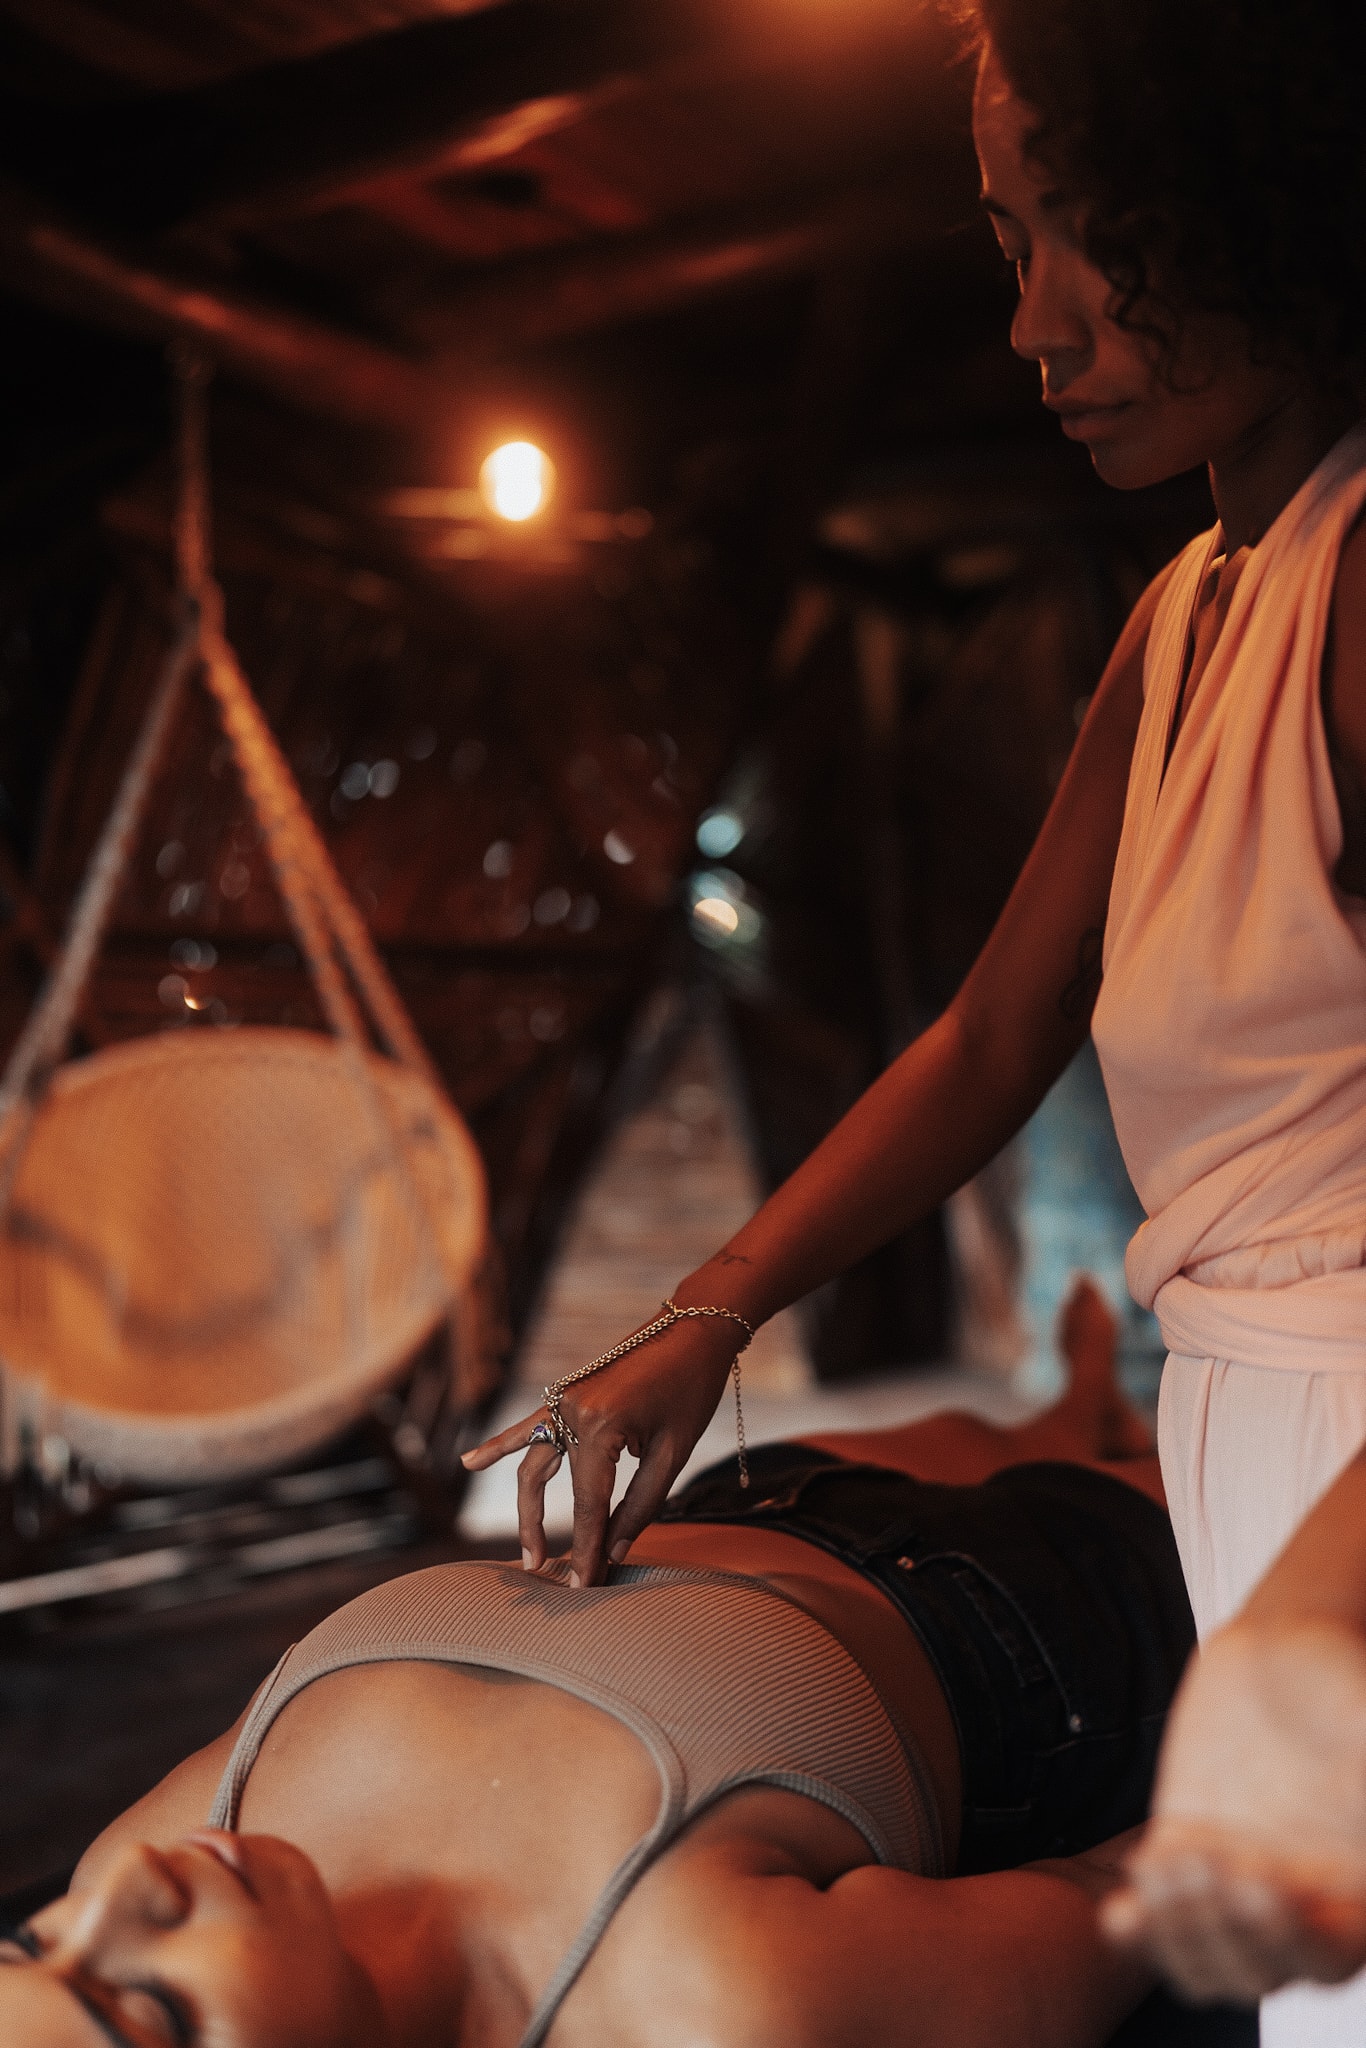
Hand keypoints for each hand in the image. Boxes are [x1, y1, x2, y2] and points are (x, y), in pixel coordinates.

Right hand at [460, 1308, 745, 1584]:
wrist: (695, 1327)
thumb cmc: (693, 1389)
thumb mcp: (675, 1452)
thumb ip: (641, 1505)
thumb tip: (614, 1552)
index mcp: (602, 1425)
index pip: (589, 1503)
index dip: (588, 1548)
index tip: (584, 1587)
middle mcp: (571, 1410)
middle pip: (552, 1487)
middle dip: (549, 1535)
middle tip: (551, 1577)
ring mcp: (563, 1398)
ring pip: (533, 1463)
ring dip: (528, 1509)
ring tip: (528, 1554)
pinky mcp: (566, 1392)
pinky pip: (527, 1426)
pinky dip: (500, 1446)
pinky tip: (469, 1463)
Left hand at [1101, 1618, 1365, 2001]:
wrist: (1275, 1655)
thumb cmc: (1336, 1684)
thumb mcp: (1365, 1721)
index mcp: (1354, 1892)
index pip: (1329, 1956)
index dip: (1297, 1940)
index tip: (1265, 1886)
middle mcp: (1299, 1905)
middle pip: (1262, 1970)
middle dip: (1227, 1931)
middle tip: (1206, 1866)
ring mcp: (1239, 1888)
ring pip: (1208, 1959)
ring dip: (1179, 1931)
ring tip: (1162, 1869)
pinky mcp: (1189, 1860)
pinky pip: (1164, 1919)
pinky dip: (1141, 1928)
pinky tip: (1121, 1915)